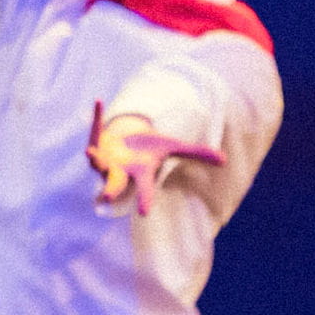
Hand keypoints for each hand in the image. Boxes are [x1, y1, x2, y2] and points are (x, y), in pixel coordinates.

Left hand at [87, 104, 225, 217]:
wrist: (126, 138)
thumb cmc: (149, 147)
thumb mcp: (173, 147)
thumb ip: (196, 154)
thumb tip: (224, 160)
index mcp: (140, 173)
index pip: (144, 189)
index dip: (145, 199)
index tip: (144, 213)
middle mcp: (120, 170)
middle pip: (115, 183)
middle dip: (110, 190)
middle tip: (106, 197)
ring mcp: (105, 158)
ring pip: (97, 163)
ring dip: (93, 158)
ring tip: (89, 152)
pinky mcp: (96, 141)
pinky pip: (94, 129)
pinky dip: (95, 117)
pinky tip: (98, 101)